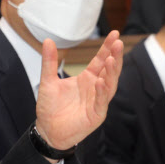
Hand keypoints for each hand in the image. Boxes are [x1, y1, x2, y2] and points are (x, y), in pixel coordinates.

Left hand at [34, 31, 122, 150]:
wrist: (47, 130)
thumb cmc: (50, 107)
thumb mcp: (48, 81)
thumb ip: (49, 62)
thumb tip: (48, 40)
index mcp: (87, 79)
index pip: (100, 60)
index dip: (107, 48)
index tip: (114, 34)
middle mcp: (95, 89)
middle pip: (109, 71)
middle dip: (114, 57)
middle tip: (118, 43)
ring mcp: (97, 102)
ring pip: (109, 85)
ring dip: (111, 73)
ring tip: (112, 59)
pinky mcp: (95, 115)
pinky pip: (101, 102)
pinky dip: (102, 92)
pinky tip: (100, 81)